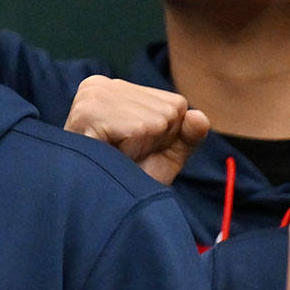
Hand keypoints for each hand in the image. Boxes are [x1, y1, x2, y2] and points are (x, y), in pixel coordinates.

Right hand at [64, 75, 209, 184]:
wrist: (94, 205)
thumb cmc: (123, 178)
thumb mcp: (162, 157)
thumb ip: (186, 136)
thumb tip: (199, 116)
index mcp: (115, 88)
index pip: (174, 105)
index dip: (163, 137)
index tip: (133, 148)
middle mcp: (100, 85)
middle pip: (167, 112)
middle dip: (153, 143)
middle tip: (122, 155)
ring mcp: (94, 95)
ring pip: (155, 122)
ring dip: (140, 149)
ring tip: (114, 156)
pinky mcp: (90, 112)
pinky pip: (138, 130)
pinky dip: (131, 151)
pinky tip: (108, 155)